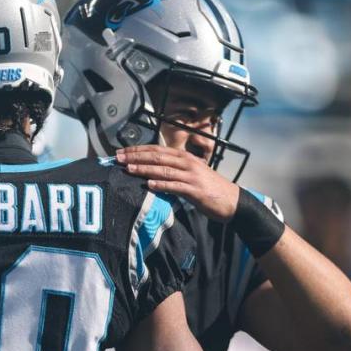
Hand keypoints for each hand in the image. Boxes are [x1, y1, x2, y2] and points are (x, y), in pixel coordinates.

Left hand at [116, 145, 239, 221]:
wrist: (232, 201)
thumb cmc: (209, 188)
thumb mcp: (191, 174)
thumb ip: (174, 170)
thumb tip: (152, 171)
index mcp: (185, 157)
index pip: (157, 150)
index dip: (138, 150)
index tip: (121, 152)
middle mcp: (187, 163)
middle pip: (157, 157)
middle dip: (136, 156)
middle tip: (118, 158)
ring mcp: (191, 176)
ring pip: (164, 169)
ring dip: (145, 169)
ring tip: (128, 169)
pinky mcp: (195, 190)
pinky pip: (175, 186)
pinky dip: (161, 184)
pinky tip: (149, 185)